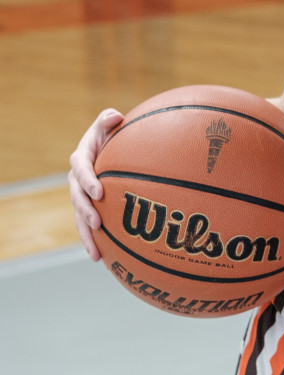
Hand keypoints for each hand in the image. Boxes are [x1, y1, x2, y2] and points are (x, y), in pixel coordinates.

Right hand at [68, 108, 123, 259]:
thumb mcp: (108, 125)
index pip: (81, 169)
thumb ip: (108, 120)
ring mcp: (81, 197)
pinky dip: (93, 242)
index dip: (88, 181)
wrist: (110, 150)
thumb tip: (115, 116)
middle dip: (85, 211)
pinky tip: (102, 259)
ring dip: (86, 235)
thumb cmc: (111, 136)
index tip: (100, 192)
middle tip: (97, 223)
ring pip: (79, 218)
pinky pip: (88, 228)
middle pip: (77, 198)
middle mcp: (76, 180)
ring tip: (96, 251)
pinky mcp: (88, 210)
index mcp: (81, 159)